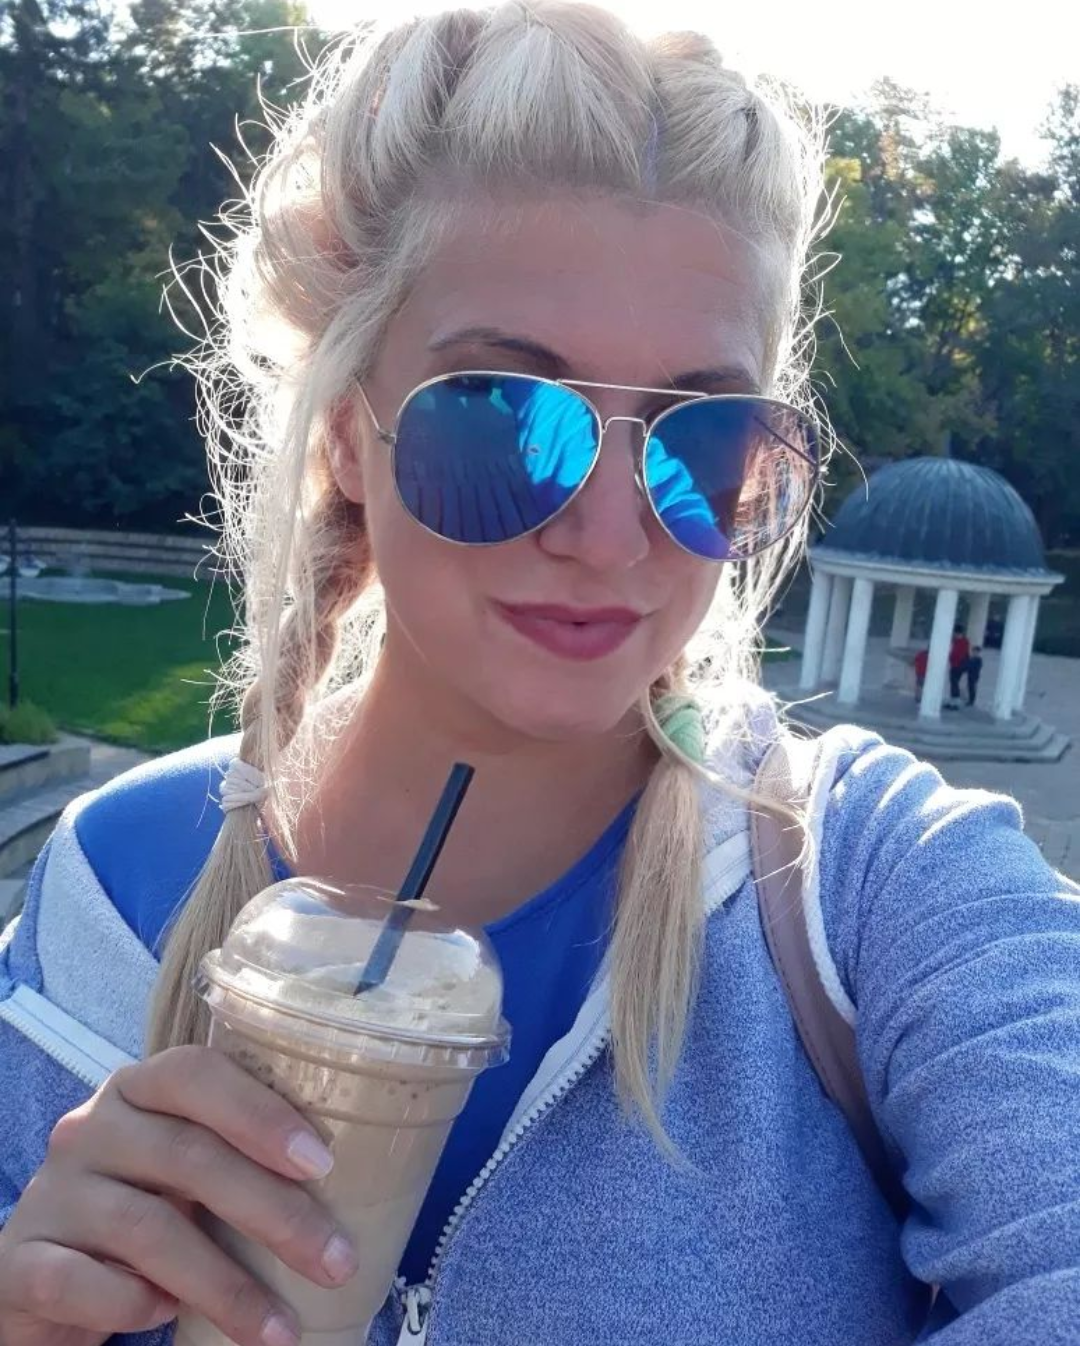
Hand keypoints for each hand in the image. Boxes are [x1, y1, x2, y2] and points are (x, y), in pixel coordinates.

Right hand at [0, 1045, 357, 1345]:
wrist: (46, 1272)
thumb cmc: (146, 1207)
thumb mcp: (188, 1170)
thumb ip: (239, 1158)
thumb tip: (359, 1184)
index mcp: (138, 1088)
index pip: (197, 1073)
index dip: (260, 1113)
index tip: (322, 1163)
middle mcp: (90, 1127)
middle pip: (188, 1157)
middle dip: (273, 1214)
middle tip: (335, 1261)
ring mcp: (50, 1194)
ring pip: (147, 1231)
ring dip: (226, 1286)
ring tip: (282, 1330)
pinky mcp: (22, 1262)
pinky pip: (82, 1284)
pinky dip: (134, 1305)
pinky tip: (167, 1319)